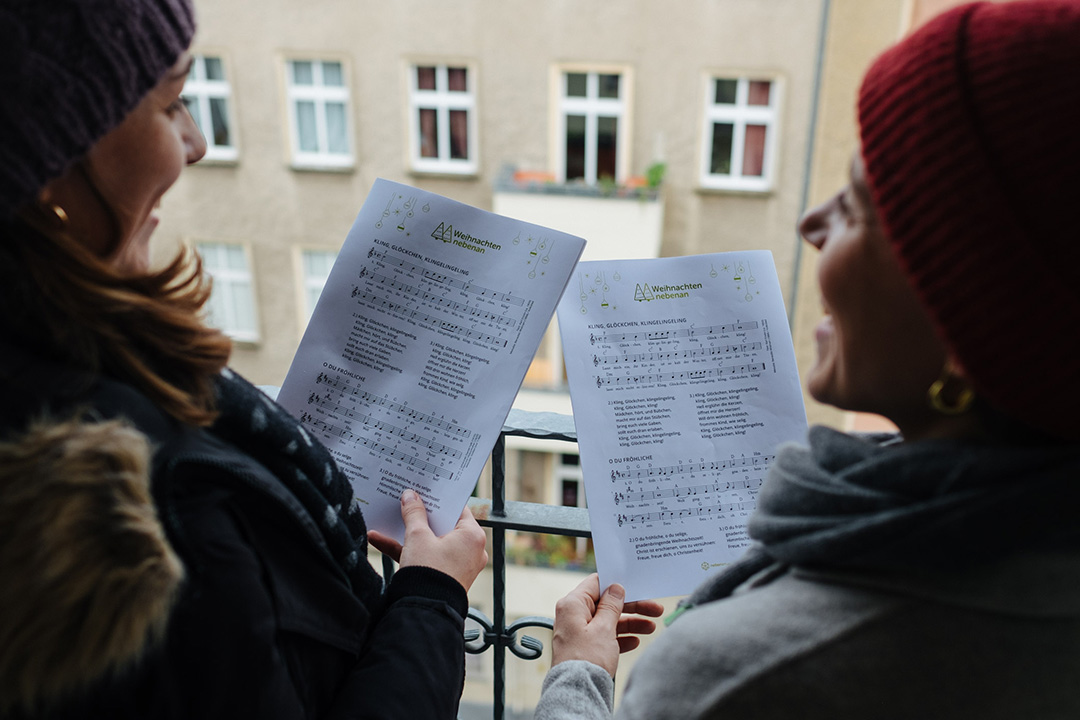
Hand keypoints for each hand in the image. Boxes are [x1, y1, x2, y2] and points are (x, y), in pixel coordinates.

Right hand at [368, 489, 488, 591]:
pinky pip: (426, 557)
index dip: (439, 499)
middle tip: (407, 501)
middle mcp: (471, 550)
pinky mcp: (444, 576)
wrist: (424, 612)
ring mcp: (458, 565)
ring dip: (408, 534)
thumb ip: (413, 514)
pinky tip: (379, 540)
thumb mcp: (417, 537)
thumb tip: (410, 496)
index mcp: (472, 536)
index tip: (425, 490)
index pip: (457, 509)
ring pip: (432, 542)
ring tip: (389, 519)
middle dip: (421, 516)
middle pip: (443, 525)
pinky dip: (408, 550)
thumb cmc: (428, 572)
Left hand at [551, 573, 664, 677]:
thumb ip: (611, 605)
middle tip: (655, 609)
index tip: (637, 586)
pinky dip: (620, 638)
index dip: (617, 584)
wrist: (578, 692)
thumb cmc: (587, 658)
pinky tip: (635, 641)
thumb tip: (615, 588)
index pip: (596, 583)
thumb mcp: (604, 628)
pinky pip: (605, 637)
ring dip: (630, 623)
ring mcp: (578, 632)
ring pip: (608, 621)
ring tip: (651, 628)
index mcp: (573, 605)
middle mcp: (573, 616)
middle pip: (606, 604)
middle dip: (632, 607)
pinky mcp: (584, 648)